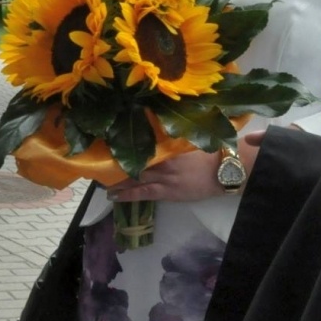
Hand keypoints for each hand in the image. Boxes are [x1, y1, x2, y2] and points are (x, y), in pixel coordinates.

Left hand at [107, 135, 260, 202]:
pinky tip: (113, 196)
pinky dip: (127, 194)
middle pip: (132, 160)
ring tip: (99, 180)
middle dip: (114, 162)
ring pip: (133, 177)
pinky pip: (142, 193)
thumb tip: (148, 124)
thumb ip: (168, 137)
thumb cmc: (208, 153)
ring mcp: (163, 177)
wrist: (225, 170)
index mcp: (166, 145)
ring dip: (115, 179)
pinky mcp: (166, 192)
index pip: (139, 143)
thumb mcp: (186, 141)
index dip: (121, 144)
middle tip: (95, 162)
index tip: (104, 142)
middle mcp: (161, 160)